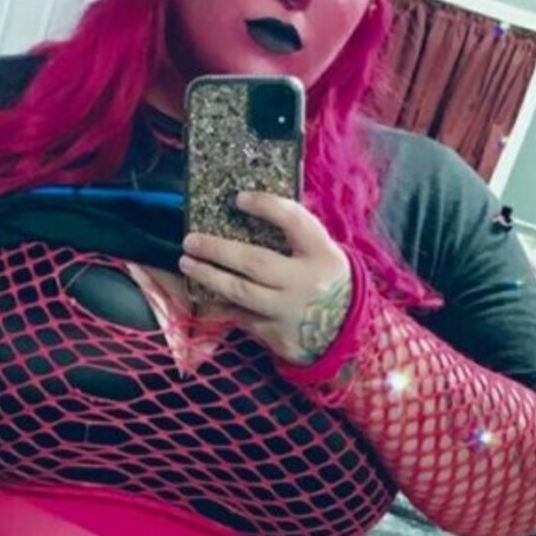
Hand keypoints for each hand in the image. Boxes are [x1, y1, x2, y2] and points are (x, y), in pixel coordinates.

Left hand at [180, 192, 353, 364]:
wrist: (348, 334)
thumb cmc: (326, 282)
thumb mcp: (324, 254)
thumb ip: (298, 235)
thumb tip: (254, 205)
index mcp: (322, 254)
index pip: (293, 221)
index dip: (266, 206)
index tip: (238, 198)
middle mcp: (306, 283)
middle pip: (255, 262)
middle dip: (217, 250)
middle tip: (190, 240)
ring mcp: (290, 312)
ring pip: (241, 293)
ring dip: (209, 276)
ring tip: (187, 263)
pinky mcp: (278, 336)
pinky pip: (243, 318)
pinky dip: (222, 306)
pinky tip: (204, 296)